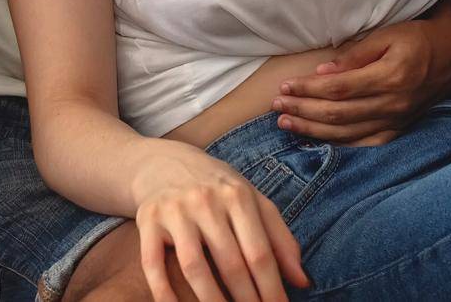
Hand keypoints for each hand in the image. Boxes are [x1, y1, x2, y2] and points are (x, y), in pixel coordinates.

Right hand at [131, 142, 310, 301]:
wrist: (164, 162)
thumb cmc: (217, 188)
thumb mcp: (252, 200)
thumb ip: (280, 238)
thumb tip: (302, 280)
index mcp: (237, 196)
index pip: (259, 252)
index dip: (271, 288)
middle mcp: (206, 201)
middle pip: (230, 263)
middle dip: (247, 300)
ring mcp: (174, 210)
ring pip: (195, 266)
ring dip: (211, 301)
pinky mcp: (147, 220)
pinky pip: (153, 264)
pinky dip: (163, 293)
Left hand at [271, 14, 450, 145]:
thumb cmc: (416, 38)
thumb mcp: (387, 35)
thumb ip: (355, 55)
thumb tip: (323, 72)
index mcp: (390, 76)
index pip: (339, 88)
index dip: (309, 89)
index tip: (285, 86)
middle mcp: (393, 103)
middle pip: (338, 113)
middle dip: (303, 110)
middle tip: (277, 106)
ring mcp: (396, 120)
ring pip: (347, 132)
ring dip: (313, 130)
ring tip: (286, 123)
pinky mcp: (397, 129)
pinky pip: (364, 143)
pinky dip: (338, 143)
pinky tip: (316, 140)